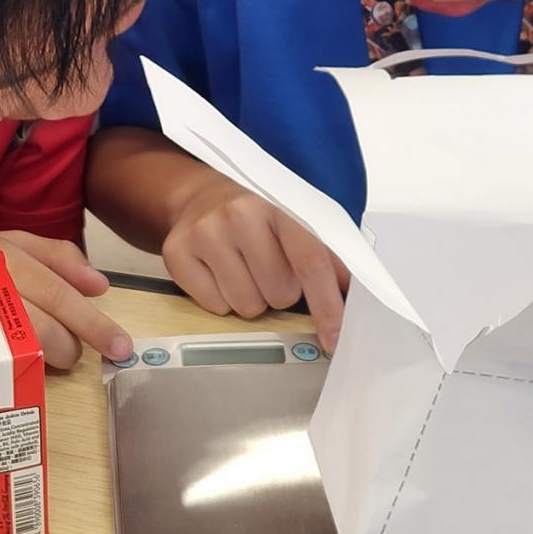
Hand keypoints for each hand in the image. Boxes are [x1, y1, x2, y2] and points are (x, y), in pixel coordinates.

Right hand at [0, 230, 129, 370]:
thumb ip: (39, 257)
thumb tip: (95, 282)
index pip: (55, 271)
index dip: (89, 304)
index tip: (114, 332)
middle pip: (50, 306)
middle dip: (79, 336)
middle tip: (86, 357)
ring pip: (30, 333)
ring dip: (53, 354)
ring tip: (58, 366)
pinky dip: (18, 371)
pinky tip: (24, 377)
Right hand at [162, 172, 348, 350]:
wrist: (198, 196)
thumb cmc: (256, 215)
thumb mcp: (293, 220)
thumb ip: (326, 255)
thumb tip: (355, 296)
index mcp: (279, 204)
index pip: (310, 262)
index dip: (326, 305)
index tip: (335, 337)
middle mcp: (240, 214)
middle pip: (279, 293)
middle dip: (280, 293)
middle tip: (268, 269)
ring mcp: (205, 233)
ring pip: (246, 306)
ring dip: (252, 298)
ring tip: (243, 269)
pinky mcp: (177, 253)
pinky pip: (215, 307)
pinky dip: (222, 299)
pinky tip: (219, 272)